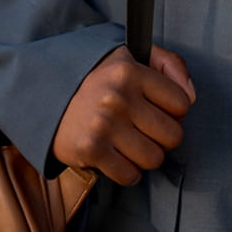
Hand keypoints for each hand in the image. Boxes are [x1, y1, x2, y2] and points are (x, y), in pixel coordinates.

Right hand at [51, 44, 194, 185]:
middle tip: (140, 129)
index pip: (182, 103)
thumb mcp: (129, 56)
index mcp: (129, 71)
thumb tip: (192, 95)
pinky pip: (130, 176)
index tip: (153, 108)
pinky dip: (126, 172)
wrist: (39, 94)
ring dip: (143, 156)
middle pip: (173, 136)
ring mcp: (103, 125)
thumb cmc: (92, 78)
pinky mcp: (89, 149)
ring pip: (154, 158)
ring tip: (126, 143)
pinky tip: (114, 156)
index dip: (172, 110)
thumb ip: (168, 64)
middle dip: (160, 137)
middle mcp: (117, 97)